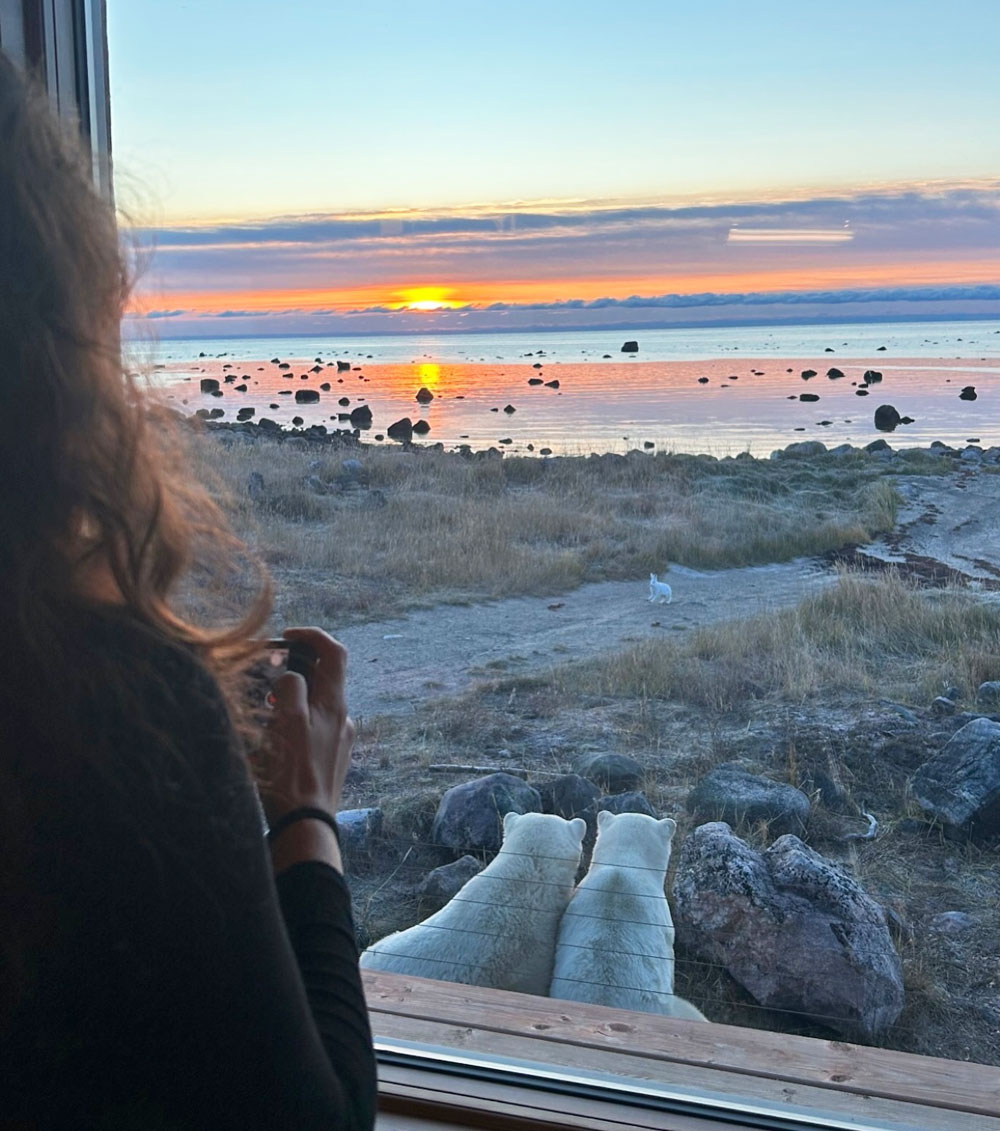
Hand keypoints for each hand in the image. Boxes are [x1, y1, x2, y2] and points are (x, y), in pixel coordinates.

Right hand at [260, 627, 354, 824]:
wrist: (306, 825)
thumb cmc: (293, 774)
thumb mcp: (288, 722)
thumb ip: (290, 689)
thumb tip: (289, 676)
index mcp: (334, 704)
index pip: (334, 652)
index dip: (312, 636)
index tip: (286, 636)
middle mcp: (342, 718)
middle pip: (323, 677)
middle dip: (294, 669)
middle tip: (266, 675)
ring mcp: (337, 739)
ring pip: (314, 703)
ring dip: (290, 697)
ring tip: (263, 709)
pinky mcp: (329, 758)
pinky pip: (312, 727)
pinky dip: (292, 720)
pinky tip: (271, 736)